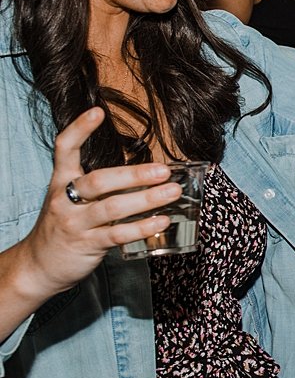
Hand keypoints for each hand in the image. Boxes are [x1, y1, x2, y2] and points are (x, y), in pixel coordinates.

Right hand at [10, 108, 179, 298]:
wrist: (38, 266)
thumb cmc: (63, 227)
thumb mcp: (71, 200)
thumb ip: (98, 187)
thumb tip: (144, 173)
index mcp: (60, 182)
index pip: (63, 149)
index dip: (79, 129)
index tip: (98, 112)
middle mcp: (64, 200)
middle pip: (98, 180)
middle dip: (133, 174)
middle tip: (164, 170)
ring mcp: (74, 223)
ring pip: (111, 208)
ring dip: (146, 199)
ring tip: (173, 192)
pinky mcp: (86, 245)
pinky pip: (117, 235)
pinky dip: (142, 227)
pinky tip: (162, 221)